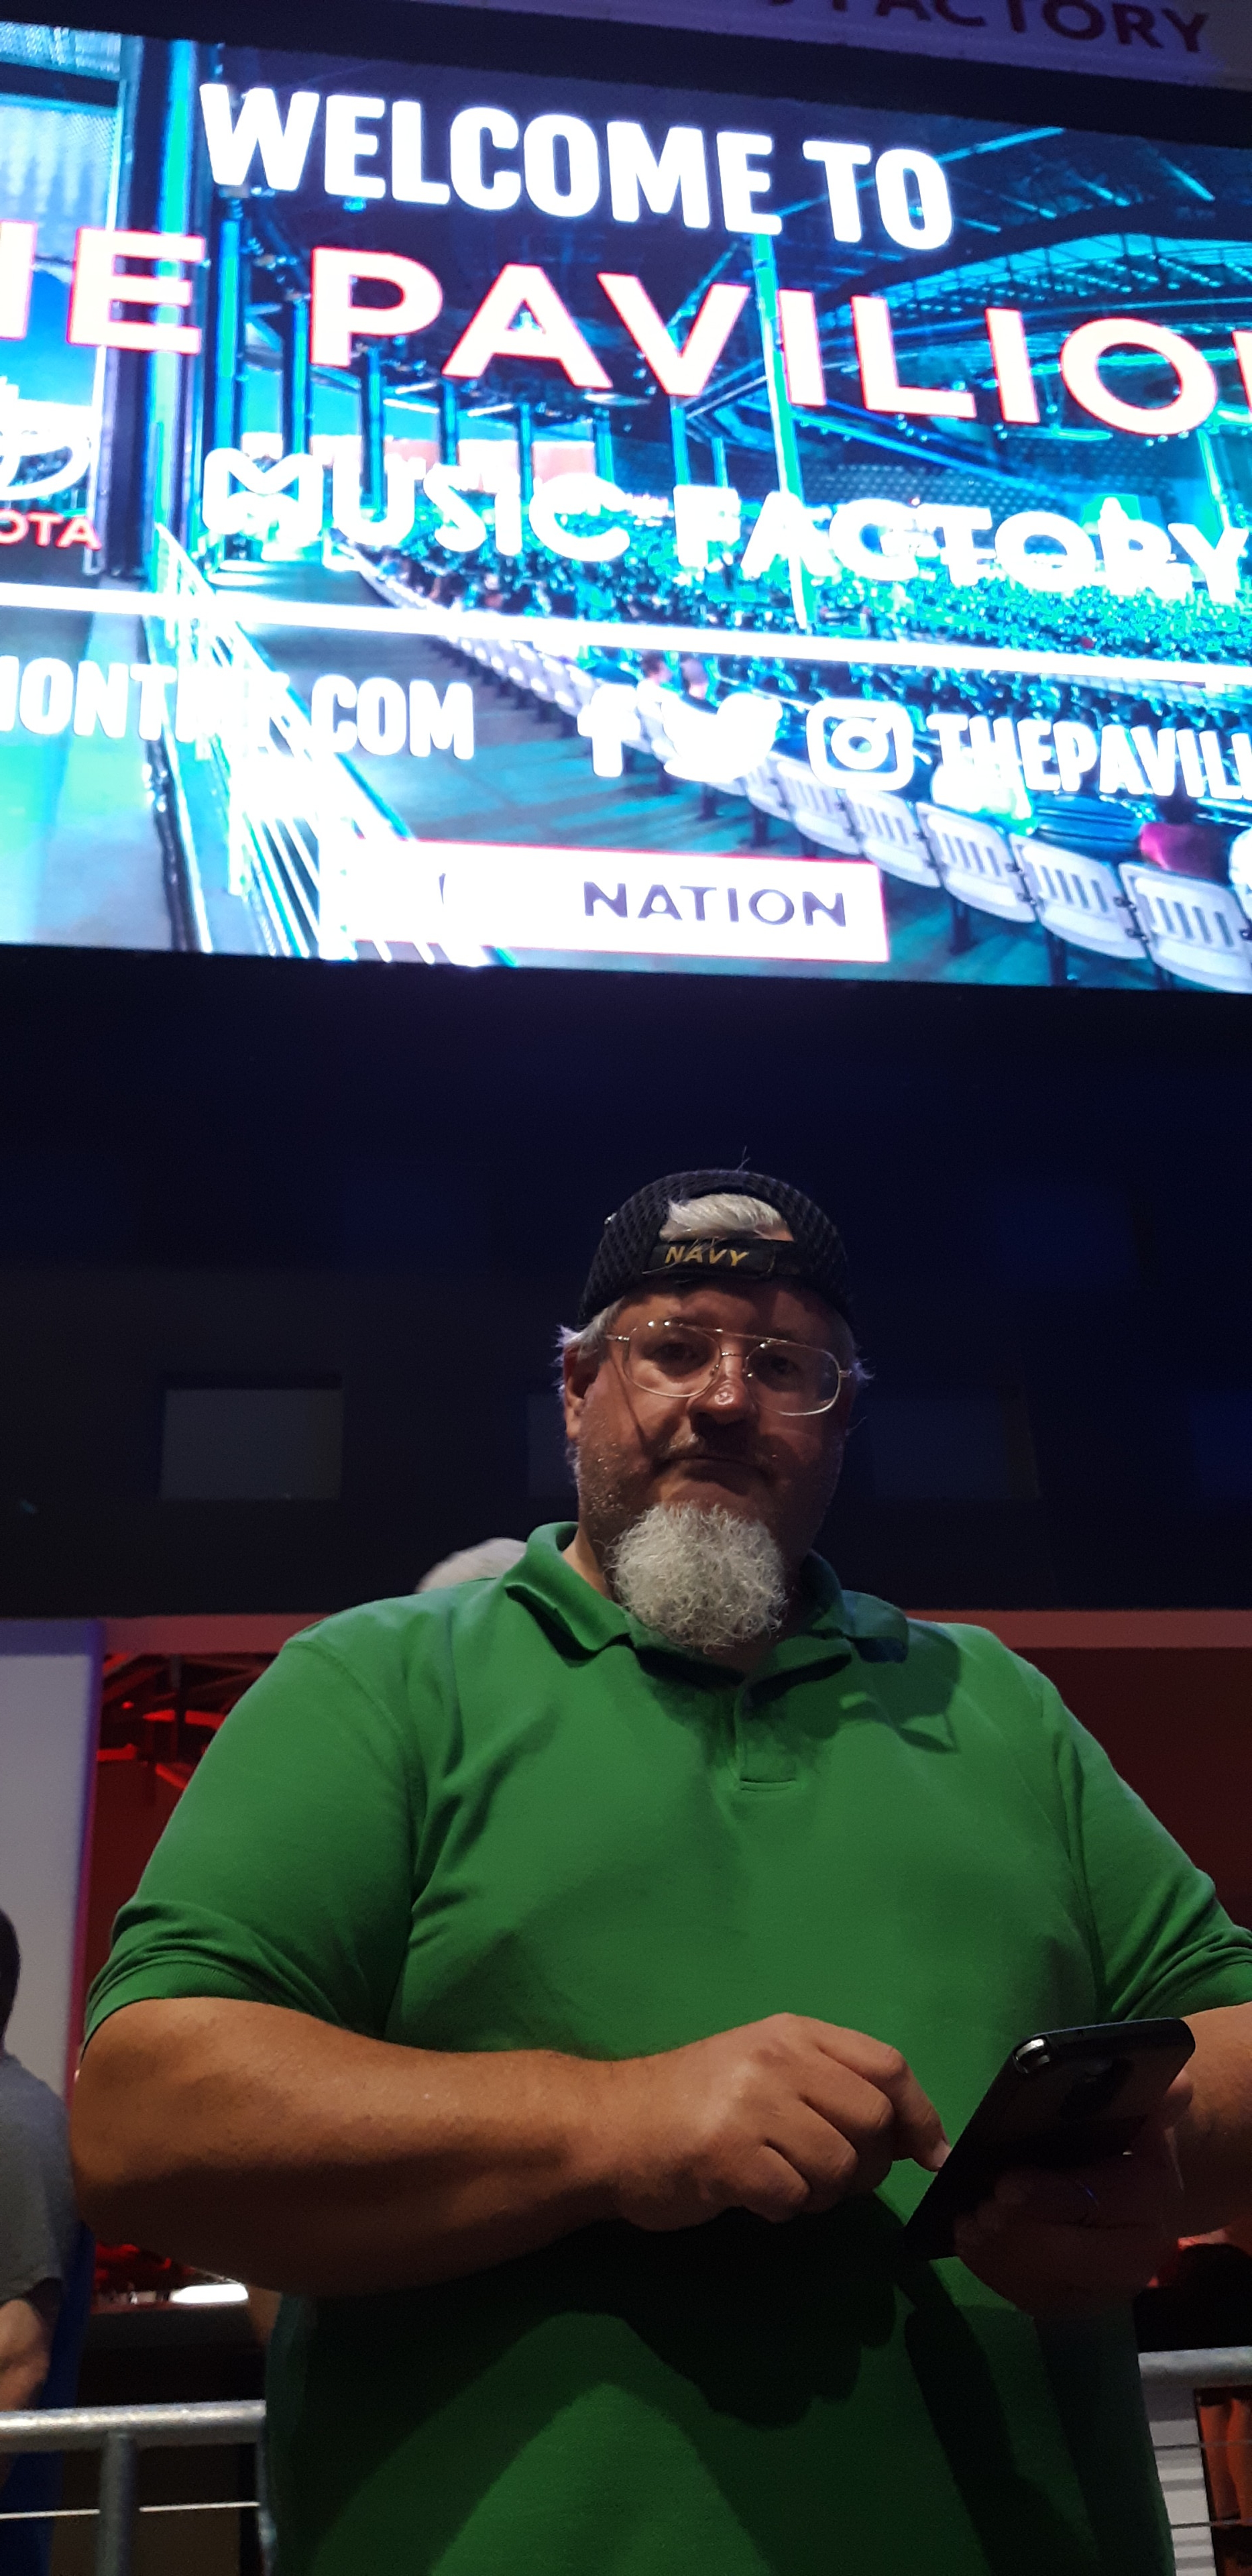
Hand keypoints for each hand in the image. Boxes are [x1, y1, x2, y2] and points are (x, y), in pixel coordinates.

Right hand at [599, 2014, 947, 2229]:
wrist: (606, 2126)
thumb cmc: (691, 2102)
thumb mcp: (764, 2067)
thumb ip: (831, 2086)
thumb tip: (914, 2138)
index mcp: (793, 2033)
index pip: (887, 2065)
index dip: (920, 2114)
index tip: (931, 2154)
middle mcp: (778, 2059)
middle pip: (873, 2120)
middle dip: (866, 2163)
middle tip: (827, 2175)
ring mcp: (753, 2106)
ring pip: (839, 2167)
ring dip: (820, 2192)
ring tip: (780, 2180)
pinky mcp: (730, 2157)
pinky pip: (793, 2198)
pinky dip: (781, 2208)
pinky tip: (750, 2192)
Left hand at [953, 2101, 1187, 2317]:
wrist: (1141, 2197)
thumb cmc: (1128, 2146)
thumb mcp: (1144, 2116)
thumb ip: (1154, 2101)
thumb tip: (1174, 2085)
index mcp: (1152, 2199)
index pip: (1095, 2203)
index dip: (1047, 2197)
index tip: (1005, 2185)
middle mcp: (1137, 2256)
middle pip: (1065, 2253)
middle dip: (1016, 2230)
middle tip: (979, 2208)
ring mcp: (1105, 2289)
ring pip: (1043, 2283)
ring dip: (998, 2254)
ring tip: (968, 2224)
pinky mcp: (1076, 2305)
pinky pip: (1029, 2299)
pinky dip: (995, 2273)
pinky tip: (972, 2246)